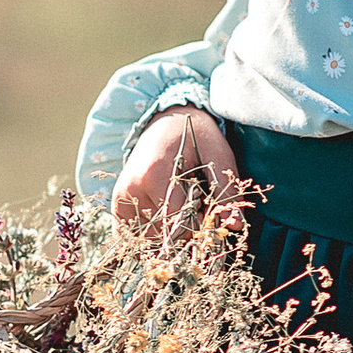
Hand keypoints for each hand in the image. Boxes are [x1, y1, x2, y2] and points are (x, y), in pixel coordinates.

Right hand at [114, 108, 237, 239]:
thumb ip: (225, 191)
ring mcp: (121, 195)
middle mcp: (132, 187)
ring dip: (170, 228)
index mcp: (155, 174)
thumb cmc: (196, 134)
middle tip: (197, 203)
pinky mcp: (118, 202)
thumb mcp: (218, 155)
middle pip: (165, 231)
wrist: (169, 118)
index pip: (180, 221)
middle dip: (187, 226)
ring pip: (151, 234)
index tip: (209, 209)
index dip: (200, 222)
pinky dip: (153, 229)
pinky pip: (135, 231)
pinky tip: (165, 212)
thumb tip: (234, 226)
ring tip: (180, 200)